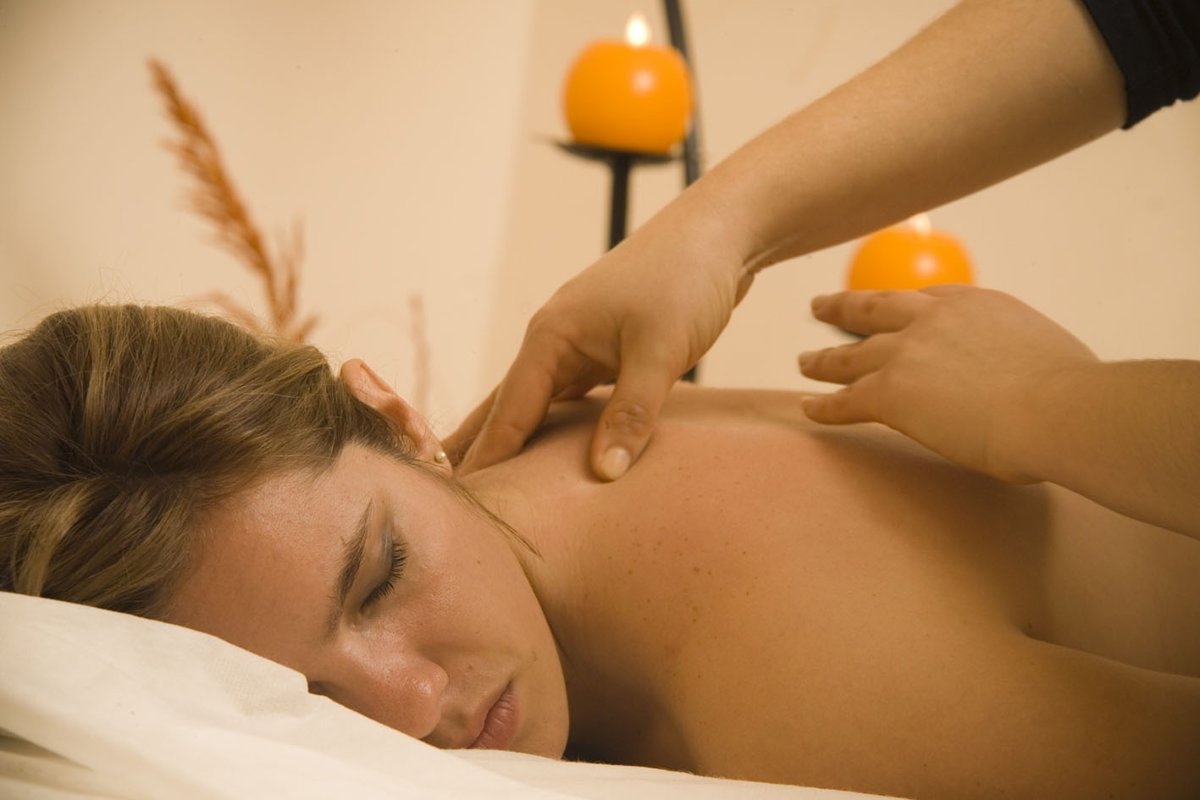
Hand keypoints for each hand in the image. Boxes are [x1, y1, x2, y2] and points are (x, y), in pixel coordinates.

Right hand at [445, 210, 753, 480]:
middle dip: (478, 450)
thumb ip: (631, 413)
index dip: (487, 459)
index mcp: (550, 337)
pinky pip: (568, 399)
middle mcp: (554, 341)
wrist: (718, 234)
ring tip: (487, 484)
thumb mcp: (660, 350)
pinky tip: (548, 453)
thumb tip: (604, 474)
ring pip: (536, 404)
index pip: (508, 411)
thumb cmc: (686, 280)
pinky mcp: (604, 351)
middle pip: (506, 407)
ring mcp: (578, 345)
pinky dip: (553, 428)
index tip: (462, 505)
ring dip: (514, 441)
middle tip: (447, 500)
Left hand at [798, 286, 1097, 482]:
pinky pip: (845, 399)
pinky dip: (823, 406)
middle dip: (844, 308)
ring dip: (822, 359)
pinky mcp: (889, 392)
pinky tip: (808, 409)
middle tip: (820, 307)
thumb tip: (1037, 377)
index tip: (884, 308)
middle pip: (874, 309)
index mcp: (974, 304)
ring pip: (849, 355)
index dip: (898, 306)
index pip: (924, 300)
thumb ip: (1025, 356)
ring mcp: (906, 352)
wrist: (1055, 406)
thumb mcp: (1048, 351)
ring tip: (805, 361)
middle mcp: (931, 319)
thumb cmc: (1070, 390)